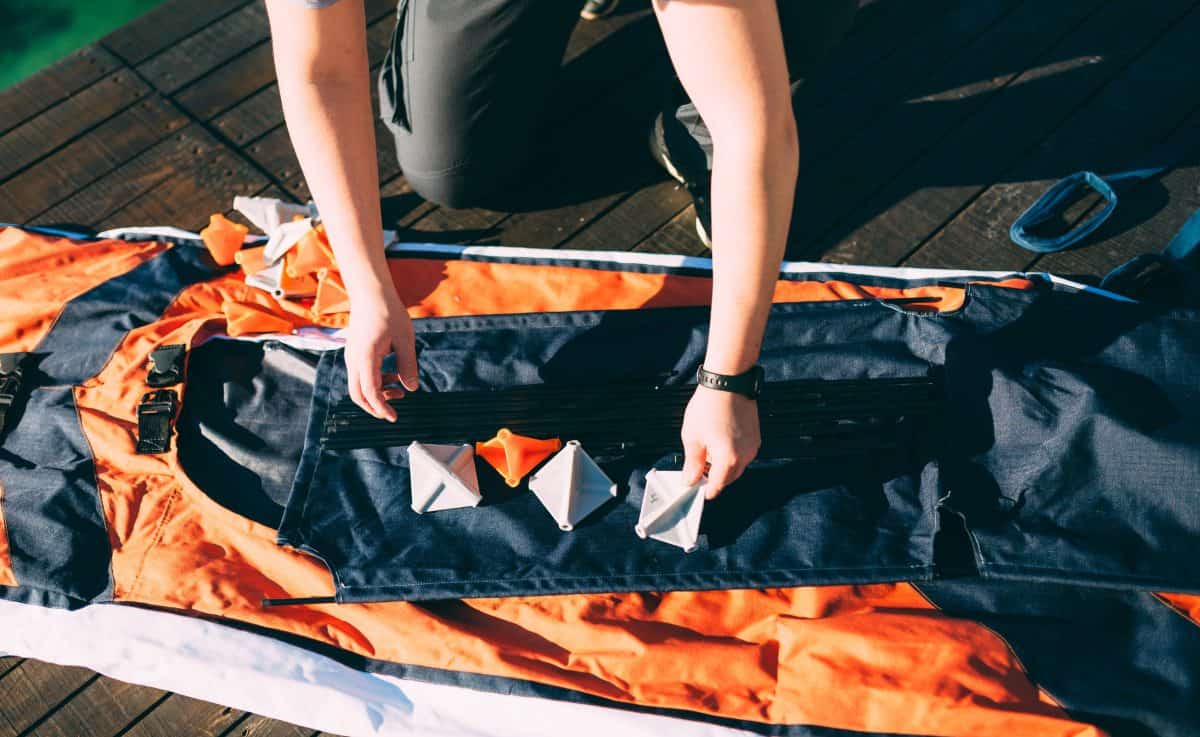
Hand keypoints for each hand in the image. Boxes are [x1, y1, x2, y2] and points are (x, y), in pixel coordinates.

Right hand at [344, 285, 418, 421]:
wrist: (371, 293)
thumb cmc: (388, 312)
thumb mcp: (405, 340)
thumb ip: (408, 365)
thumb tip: (411, 389)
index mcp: (365, 357)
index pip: (370, 392)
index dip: (382, 408)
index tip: (394, 417)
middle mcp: (353, 359)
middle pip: (357, 395)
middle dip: (375, 407)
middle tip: (394, 413)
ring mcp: (351, 356)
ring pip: (358, 386)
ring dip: (377, 394)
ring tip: (400, 391)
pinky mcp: (355, 353)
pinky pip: (361, 375)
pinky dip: (375, 382)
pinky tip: (393, 375)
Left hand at [681, 385, 760, 498]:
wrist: (728, 381)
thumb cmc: (709, 406)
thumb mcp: (692, 437)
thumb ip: (692, 463)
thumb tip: (690, 481)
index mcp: (728, 460)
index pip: (716, 487)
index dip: (703, 489)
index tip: (693, 485)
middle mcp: (745, 456)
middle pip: (728, 479)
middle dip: (712, 477)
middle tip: (696, 466)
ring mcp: (752, 447)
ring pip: (736, 467)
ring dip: (722, 465)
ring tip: (706, 448)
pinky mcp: (755, 437)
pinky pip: (743, 454)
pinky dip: (731, 454)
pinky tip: (718, 440)